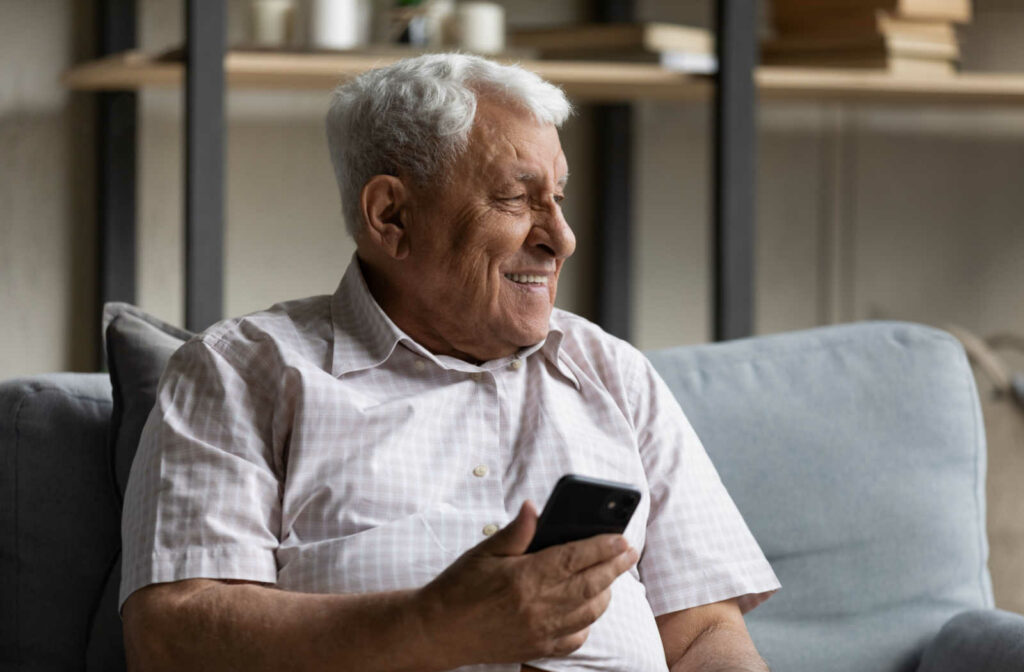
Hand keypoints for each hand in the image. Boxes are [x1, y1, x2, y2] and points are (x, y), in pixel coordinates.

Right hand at [414, 500, 638, 667]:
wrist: (438, 631)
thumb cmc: (459, 587)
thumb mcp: (484, 551)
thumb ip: (516, 531)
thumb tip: (535, 507)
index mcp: (525, 577)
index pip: (575, 558)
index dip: (602, 547)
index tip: (621, 538)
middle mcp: (538, 606)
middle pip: (590, 584)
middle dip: (615, 566)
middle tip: (629, 552)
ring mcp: (540, 631)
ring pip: (589, 612)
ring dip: (604, 592)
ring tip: (609, 577)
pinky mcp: (538, 648)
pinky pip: (575, 638)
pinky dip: (586, 623)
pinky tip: (585, 608)